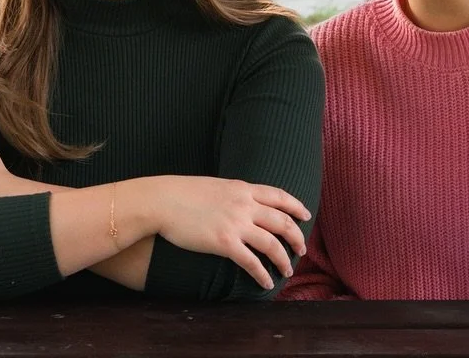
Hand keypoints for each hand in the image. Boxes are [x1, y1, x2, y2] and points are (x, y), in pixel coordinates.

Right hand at [151, 176, 309, 289]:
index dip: (296, 206)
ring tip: (288, 270)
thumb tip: (240, 202)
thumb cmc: (181, 193)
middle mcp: (244, 205)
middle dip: (297, 237)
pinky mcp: (224, 243)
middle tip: (301, 250)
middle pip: (282, 222)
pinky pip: (252, 262)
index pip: (279, 196)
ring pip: (272, 244)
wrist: (161, 201)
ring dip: (284, 259)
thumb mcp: (214, 186)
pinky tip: (266, 282)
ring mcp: (235, 224)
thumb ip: (232, 194)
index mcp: (242, 189)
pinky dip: (263, 274)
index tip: (306, 215)